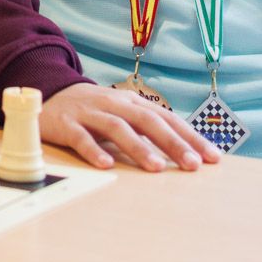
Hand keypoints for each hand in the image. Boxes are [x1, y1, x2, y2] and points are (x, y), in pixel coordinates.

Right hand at [41, 82, 219, 171]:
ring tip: (156, 168)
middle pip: (147, 121)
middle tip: (192, 164)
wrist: (49, 93)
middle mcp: (114, 104)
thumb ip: (147, 130)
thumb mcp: (122, 114)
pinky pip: (81, 138)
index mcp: (131, 102)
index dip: (190, 136)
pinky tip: (106, 165)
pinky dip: (94, 150)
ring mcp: (90, 113)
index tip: (212, 157)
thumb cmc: (94, 110)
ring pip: (117, 128)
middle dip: (172, 143)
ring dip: (138, 147)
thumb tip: (184, 151)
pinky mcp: (66, 124)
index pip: (166, 118)